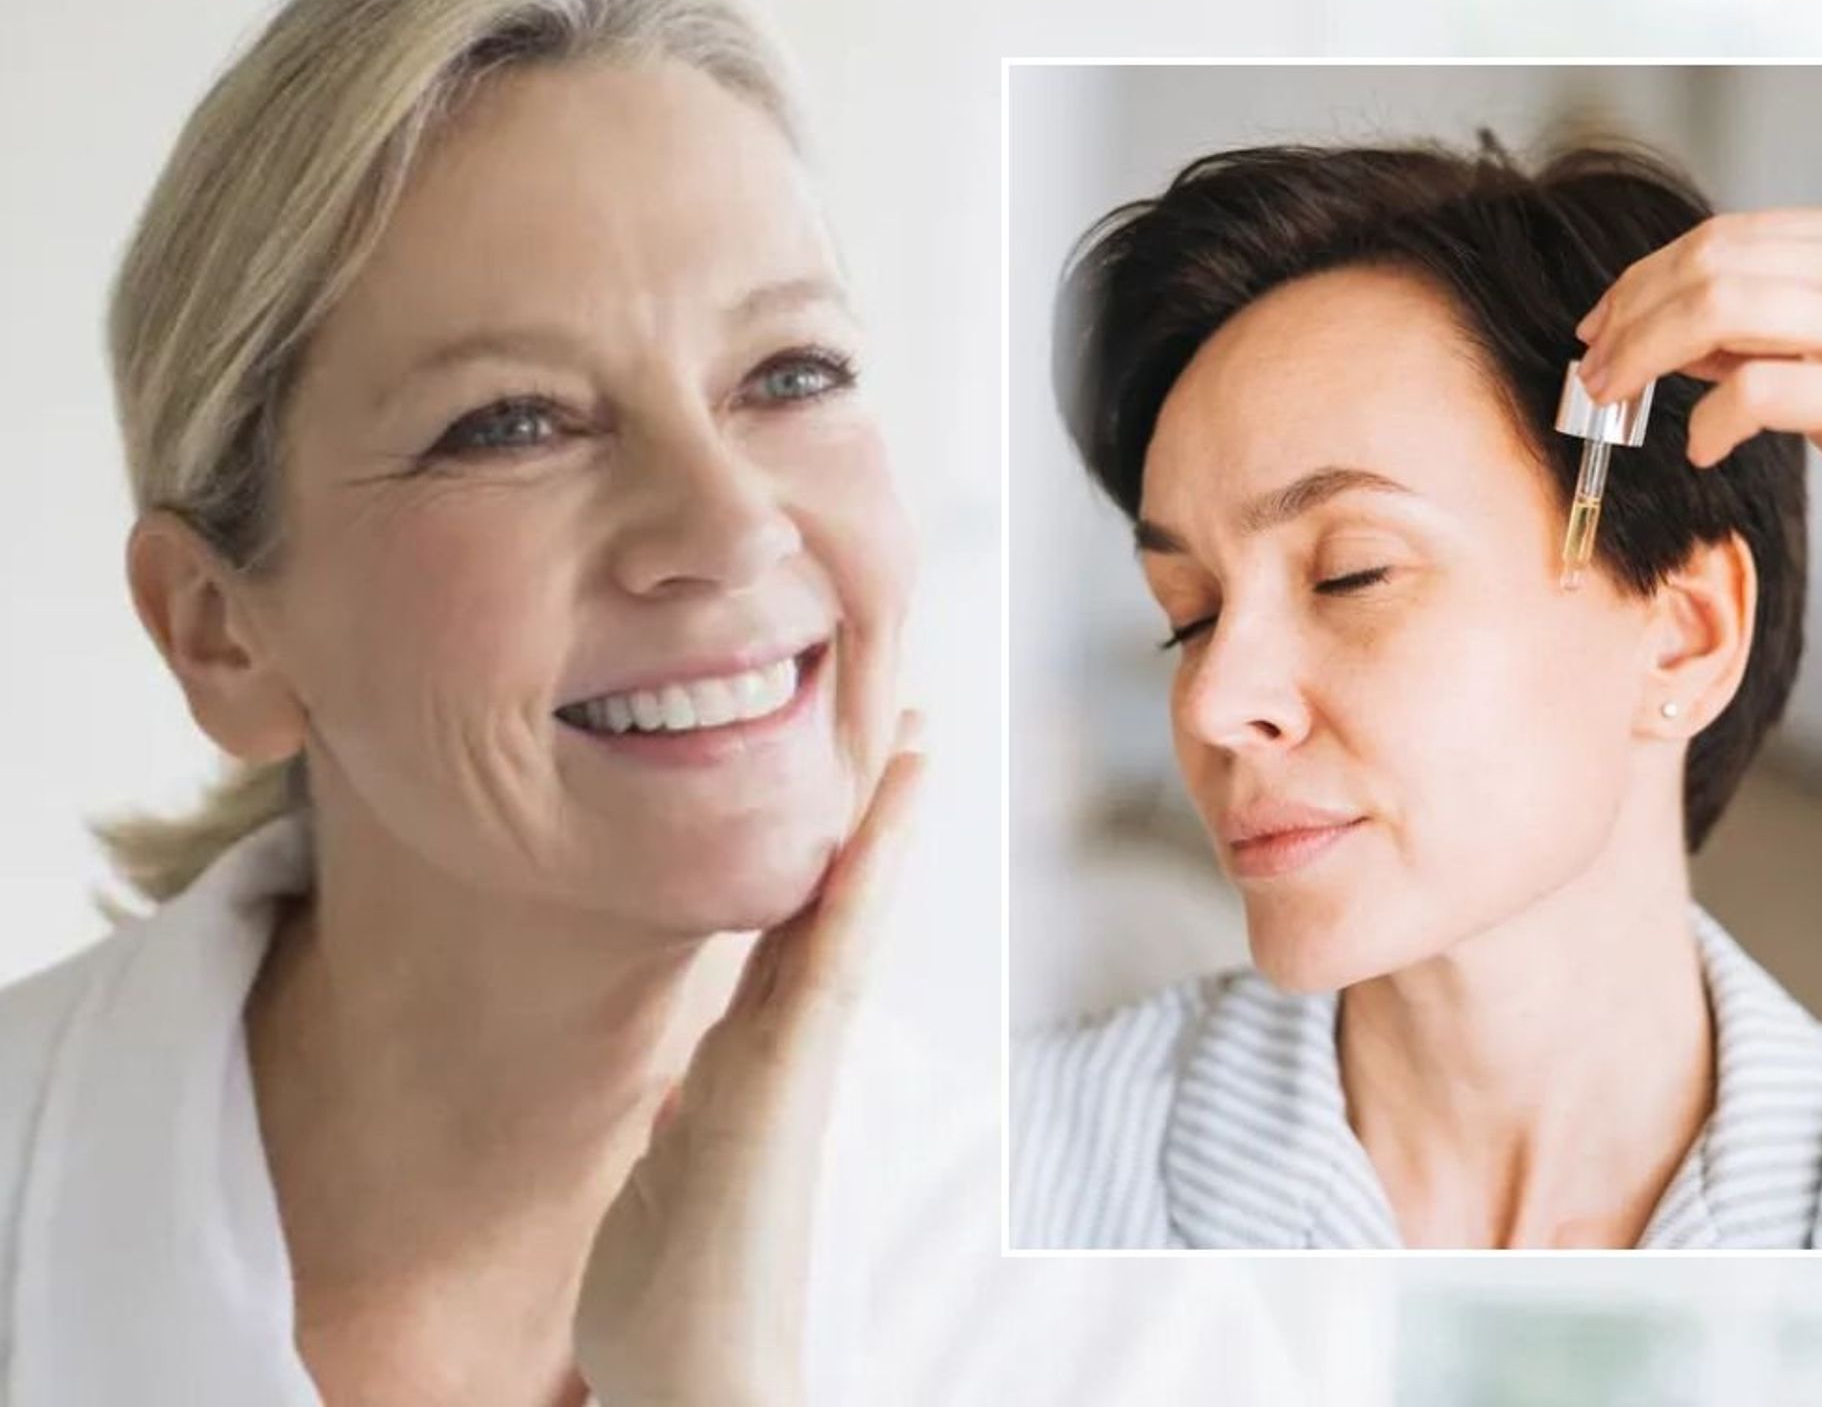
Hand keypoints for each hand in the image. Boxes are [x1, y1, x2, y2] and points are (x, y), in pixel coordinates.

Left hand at [573, 713, 927, 1406]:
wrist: (698, 1386)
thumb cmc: (675, 1300)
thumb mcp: (664, 1173)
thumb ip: (689, 1111)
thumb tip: (692, 1077)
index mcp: (746, 1067)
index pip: (790, 932)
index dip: (820, 852)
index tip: (846, 777)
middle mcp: (776, 1056)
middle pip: (829, 908)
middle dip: (867, 819)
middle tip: (909, 725)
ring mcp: (786, 1071)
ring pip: (840, 925)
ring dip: (875, 835)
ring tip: (912, 750)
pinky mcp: (781, 1092)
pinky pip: (823, 975)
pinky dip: (852, 902)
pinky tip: (867, 839)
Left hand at [1574, 199, 1821, 589]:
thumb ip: (1753, 327)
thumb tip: (1655, 321)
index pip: (1726, 236)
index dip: (1644, 279)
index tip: (1602, 324)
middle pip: (1713, 265)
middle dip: (1632, 316)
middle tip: (1595, 368)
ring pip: (1722, 310)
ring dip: (1646, 356)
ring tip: (1618, 397)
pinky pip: (1757, 391)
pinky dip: (1708, 422)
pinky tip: (1701, 446)